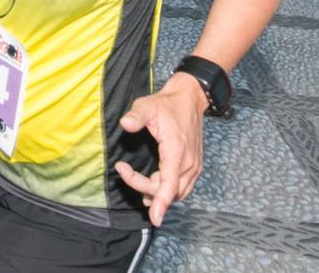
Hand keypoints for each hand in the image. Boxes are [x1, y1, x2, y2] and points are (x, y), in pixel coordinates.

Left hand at [112, 73, 206, 226]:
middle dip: (143, 187)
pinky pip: (182, 188)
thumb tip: (125, 125)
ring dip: (155, 191)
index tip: (155, 219)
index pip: (169, 184)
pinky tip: (152, 183)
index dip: (161, 203)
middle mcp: (188, 163)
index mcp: (176, 151)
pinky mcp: (194, 167)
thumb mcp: (147, 105)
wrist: (189, 99)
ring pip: (176, 193)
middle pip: (167, 191)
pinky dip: (166, 190)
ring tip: (134, 177)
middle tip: (123, 169)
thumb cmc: (167, 104)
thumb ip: (136, 116)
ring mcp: (194, 166)